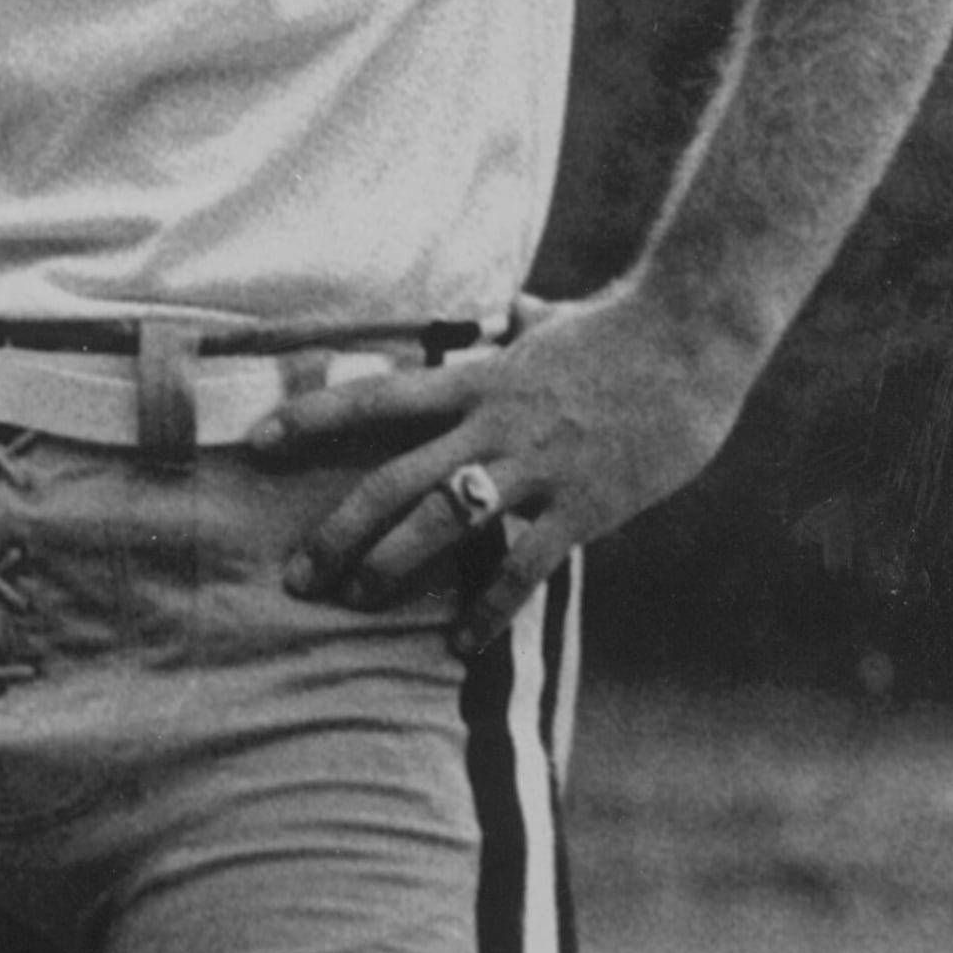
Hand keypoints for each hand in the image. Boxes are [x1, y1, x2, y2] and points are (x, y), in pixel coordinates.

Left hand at [254, 282, 759, 647]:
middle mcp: (493, 426)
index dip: (309, 418)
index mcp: (476, 380)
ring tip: (355, 603)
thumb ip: (520, 325)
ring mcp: (537, 467)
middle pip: (392, 481)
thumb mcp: (554, 324)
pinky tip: (460, 643)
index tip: (255, 442)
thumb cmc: (624, 331)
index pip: (374, 398)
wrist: (696, 338)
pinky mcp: (583, 505)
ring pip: (444, 524)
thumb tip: (511, 309)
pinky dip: (488, 607)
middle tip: (298, 578)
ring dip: (392, 567)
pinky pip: (523, 566)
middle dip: (337, 532)